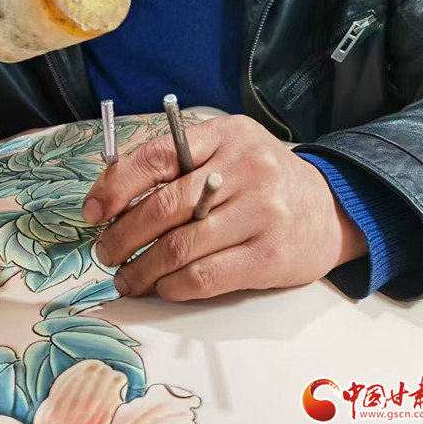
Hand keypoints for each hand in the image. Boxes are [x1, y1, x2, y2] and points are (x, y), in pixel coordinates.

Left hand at [83, 115, 368, 300]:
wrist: (330, 210)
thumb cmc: (261, 182)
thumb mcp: (225, 152)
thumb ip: (177, 163)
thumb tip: (111, 194)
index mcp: (225, 136)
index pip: (156, 157)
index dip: (115, 187)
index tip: (92, 212)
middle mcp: (245, 169)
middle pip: (163, 207)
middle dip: (121, 235)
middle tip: (104, 252)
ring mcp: (262, 213)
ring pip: (180, 247)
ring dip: (141, 269)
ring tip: (125, 278)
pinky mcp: (270, 256)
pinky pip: (206, 276)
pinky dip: (172, 286)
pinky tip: (161, 287)